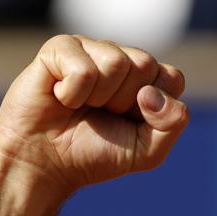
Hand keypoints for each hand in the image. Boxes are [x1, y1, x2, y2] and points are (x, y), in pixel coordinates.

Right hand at [0, 35, 188, 215]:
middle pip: (145, 64)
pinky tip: (61, 98)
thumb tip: (152, 92)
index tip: (130, 122)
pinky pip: (83, 69)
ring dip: (99, 97)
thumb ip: (172, 123)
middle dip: (125, 102)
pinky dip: (73, 94)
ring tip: (81, 106)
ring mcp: (90, 49)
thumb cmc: (95, 154)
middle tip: (101, 114)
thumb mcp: (147, 151)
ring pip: (116, 62)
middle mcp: (120, 58)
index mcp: (145, 79)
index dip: (154, 108)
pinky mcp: (59, 49)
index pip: (172, 78)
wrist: (44, 165)